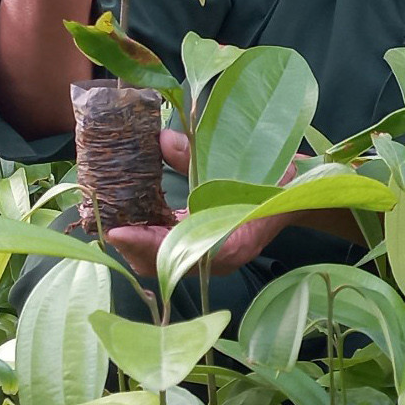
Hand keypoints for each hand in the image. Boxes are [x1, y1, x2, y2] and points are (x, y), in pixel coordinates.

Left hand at [107, 129, 291, 278]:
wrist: (300, 193)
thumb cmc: (280, 182)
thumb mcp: (246, 164)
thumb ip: (200, 157)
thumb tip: (161, 139)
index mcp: (229, 246)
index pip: (178, 253)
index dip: (144, 245)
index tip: (117, 231)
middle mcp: (215, 257)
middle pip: (163, 264)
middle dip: (131, 246)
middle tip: (104, 223)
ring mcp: (209, 253)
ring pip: (162, 258)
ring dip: (135, 241)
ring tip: (111, 217)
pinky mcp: (204, 243)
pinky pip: (169, 246)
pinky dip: (148, 233)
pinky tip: (133, 212)